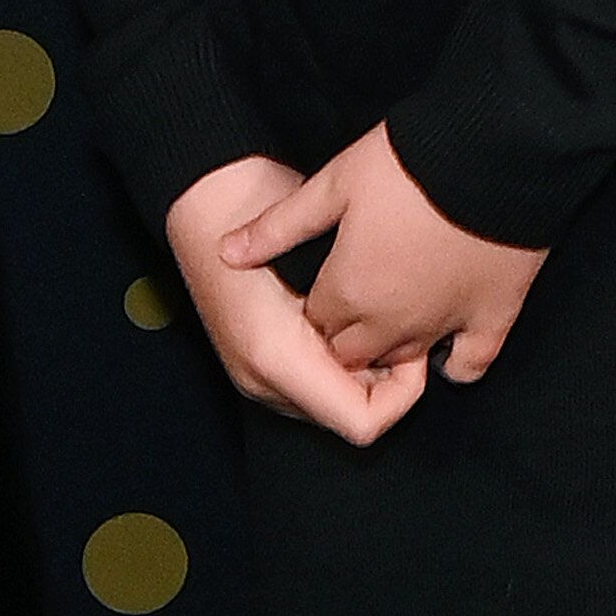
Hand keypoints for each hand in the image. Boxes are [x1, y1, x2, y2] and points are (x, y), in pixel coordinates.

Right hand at [168, 156, 427, 445]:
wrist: (202, 192)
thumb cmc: (257, 208)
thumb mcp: (316, 251)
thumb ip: (355, 312)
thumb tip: (407, 349)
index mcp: (275, 358)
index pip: (362, 423)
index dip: (401, 393)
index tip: (413, 346)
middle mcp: (262, 380)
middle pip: (348, 416)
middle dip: (387, 380)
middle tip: (403, 330)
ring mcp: (256, 374)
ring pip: (335, 402)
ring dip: (366, 370)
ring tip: (381, 322)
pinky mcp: (258, 360)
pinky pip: (316, 383)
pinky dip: (344, 362)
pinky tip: (354, 321)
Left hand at [227, 123, 546, 385]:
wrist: (490, 152)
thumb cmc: (406, 164)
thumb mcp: (333, 185)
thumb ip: (279, 227)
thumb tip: (227, 253)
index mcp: (348, 291)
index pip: (316, 325)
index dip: (316, 306)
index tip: (322, 284)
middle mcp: (392, 322)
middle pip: (353, 354)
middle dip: (345, 335)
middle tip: (353, 296)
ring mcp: (443, 325)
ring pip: (404, 360)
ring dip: (391, 346)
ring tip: (391, 310)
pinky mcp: (490, 319)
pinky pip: (469, 365)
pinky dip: (454, 362)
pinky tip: (446, 346)